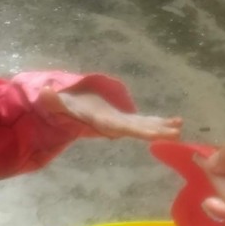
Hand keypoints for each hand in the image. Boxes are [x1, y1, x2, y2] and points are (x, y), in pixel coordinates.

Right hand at [39, 87, 181, 142]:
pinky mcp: (127, 118)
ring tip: (180, 126)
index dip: (139, 130)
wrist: (70, 111)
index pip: (123, 127)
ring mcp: (123, 122)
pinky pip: (147, 121)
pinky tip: (177, 121)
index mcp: (104, 121)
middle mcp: (116, 125)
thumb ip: (52, 100)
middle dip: (157, 132)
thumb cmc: (65, 106)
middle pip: (139, 129)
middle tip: (177, 133)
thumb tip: (44, 91)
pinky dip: (161, 121)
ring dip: (163, 127)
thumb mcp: (58, 104)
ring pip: (146, 126)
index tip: (155, 134)